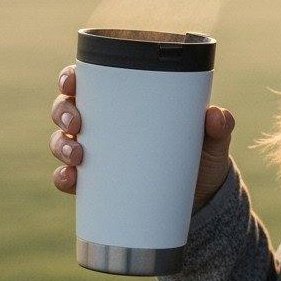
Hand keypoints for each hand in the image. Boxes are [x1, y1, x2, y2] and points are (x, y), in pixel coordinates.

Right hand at [50, 64, 234, 209]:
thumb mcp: (211, 141)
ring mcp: (95, 155)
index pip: (88, 81)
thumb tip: (216, 115)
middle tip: (77, 123)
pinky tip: (69, 179)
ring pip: (61, 141)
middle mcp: (102, 126)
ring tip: (78, 156)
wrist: (198, 202)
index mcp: (123, 103)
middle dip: (62, 111)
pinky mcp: (95, 185)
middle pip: (66, 108)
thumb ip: (219, 126)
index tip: (71, 82)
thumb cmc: (199, 158)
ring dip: (60, 145)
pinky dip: (63, 178)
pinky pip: (68, 178)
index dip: (70, 77)